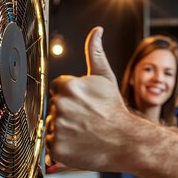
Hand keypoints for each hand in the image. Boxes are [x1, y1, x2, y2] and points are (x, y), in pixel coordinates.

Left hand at [48, 27, 135, 170]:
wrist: (127, 141)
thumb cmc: (115, 110)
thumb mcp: (106, 78)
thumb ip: (95, 53)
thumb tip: (96, 31)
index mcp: (68, 86)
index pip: (57, 88)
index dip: (72, 96)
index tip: (85, 104)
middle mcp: (60, 105)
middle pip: (53, 106)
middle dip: (66, 112)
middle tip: (86, 119)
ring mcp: (58, 127)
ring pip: (51, 125)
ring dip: (63, 128)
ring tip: (83, 132)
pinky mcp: (56, 147)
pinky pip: (51, 144)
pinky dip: (62, 146)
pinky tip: (78, 143)